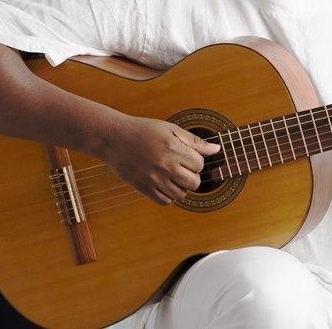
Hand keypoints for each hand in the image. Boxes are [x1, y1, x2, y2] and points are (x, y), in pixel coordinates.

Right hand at [102, 115, 220, 204]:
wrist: (114, 138)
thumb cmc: (144, 130)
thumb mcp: (171, 129)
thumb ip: (195, 141)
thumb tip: (216, 149)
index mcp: (173, 148)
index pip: (199, 164)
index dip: (196, 161)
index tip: (188, 156)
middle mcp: (165, 165)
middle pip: (193, 183)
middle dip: (193, 177)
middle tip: (183, 169)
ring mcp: (153, 178)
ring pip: (181, 194)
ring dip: (182, 187)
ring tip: (173, 176)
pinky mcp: (143, 188)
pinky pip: (165, 201)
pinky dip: (169, 196)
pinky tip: (165, 184)